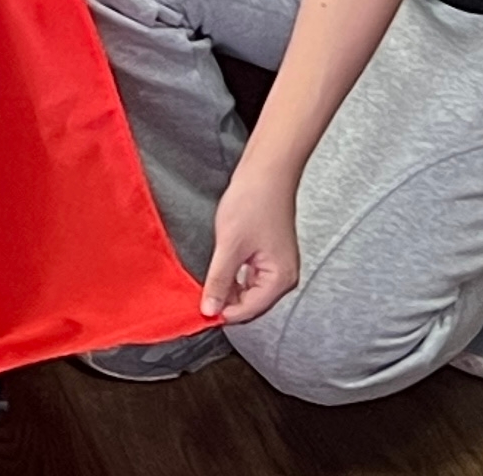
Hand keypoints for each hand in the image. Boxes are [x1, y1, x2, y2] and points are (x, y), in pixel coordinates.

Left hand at [201, 158, 301, 324]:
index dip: (223, 311)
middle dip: (225, 299)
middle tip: (199, 293)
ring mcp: (277, 265)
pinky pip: (249, 274)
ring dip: (227, 286)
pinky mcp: (269, 253)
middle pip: (250, 302)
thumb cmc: (254, 202)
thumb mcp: (230, 245)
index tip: (198, 309)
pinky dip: (233, 274)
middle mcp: (283, 276)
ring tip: (207, 276)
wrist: (266, 170)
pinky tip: (218, 265)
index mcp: (280, 279)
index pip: (248, 310)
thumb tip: (210, 309)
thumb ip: (219, 280)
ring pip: (248, 288)